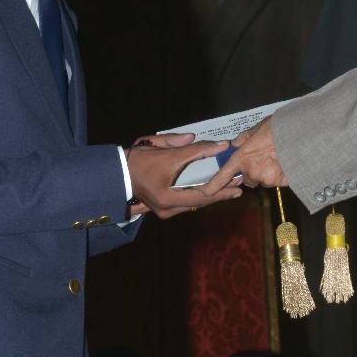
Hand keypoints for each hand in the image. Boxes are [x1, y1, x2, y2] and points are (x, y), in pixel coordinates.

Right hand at [126, 137, 240, 218]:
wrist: (117, 170)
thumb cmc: (139, 160)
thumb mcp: (168, 152)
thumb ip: (196, 149)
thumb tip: (220, 145)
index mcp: (168, 199)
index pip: (202, 196)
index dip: (221, 191)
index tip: (238, 187)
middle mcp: (167, 209)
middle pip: (200, 202)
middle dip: (219, 194)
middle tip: (239, 187)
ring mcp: (164, 210)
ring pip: (194, 203)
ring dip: (211, 195)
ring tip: (229, 188)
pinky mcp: (162, 207)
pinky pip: (186, 201)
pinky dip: (199, 194)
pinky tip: (210, 190)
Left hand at [204, 117, 285, 193]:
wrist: (299, 133)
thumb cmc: (276, 128)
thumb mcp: (254, 130)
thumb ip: (242, 140)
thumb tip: (235, 144)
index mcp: (242, 158)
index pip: (223, 176)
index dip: (214, 186)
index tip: (206, 193)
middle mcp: (252, 171)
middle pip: (249, 179)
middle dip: (254, 172)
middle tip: (264, 158)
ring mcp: (267, 178)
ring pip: (264, 180)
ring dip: (268, 173)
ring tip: (278, 158)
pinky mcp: (282, 182)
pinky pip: (279, 181)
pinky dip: (282, 175)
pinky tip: (286, 163)